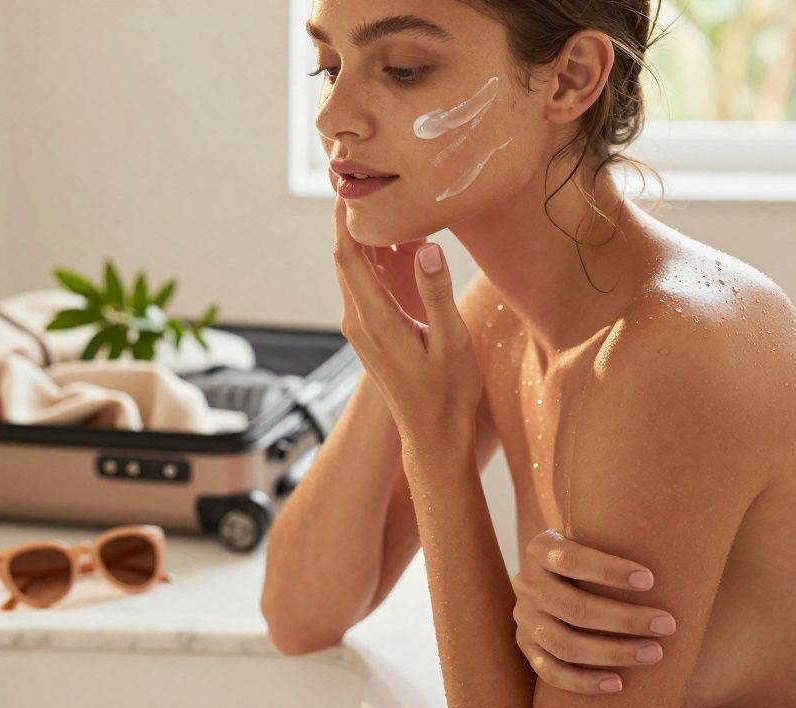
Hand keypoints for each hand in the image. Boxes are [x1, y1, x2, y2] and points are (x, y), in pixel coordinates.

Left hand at [331, 197, 481, 449]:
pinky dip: (382, 263)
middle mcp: (358, 321)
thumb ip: (437, 292)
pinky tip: (407, 249)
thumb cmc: (447, 393)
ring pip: (357, 271)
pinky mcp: (371, 333)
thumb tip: (427, 247)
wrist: (433, 436)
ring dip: (373, 241)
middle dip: (356, 219)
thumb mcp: (451, 341)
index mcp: (372, 318)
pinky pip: (368, 287)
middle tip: (373, 182)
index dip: (343, 216)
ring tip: (396, 208)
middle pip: (346, 256)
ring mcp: (361, 328)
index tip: (349, 182)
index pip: (346, 254)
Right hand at [512, 529, 677, 694]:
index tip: (650, 581)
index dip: (608, 571)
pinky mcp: (526, 646)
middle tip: (667, 624)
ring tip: (654, 653)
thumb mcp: (596, 537)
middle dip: (624, 619)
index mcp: (542, 548)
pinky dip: (584, 682)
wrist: (560, 578)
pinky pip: (551, 671)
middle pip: (572, 607)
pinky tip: (618, 683)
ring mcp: (524, 617)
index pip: (569, 559)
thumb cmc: (595, 558)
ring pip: (564, 644)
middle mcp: (527, 582)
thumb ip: (619, 535)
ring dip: (612, 652)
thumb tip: (680, 539)